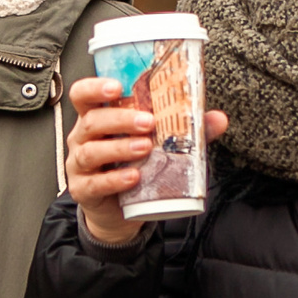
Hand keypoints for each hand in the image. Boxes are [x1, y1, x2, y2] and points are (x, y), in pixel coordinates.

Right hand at [63, 76, 228, 247]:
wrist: (119, 210)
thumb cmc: (133, 165)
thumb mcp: (156, 143)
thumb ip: (185, 130)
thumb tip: (218, 119)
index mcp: (97, 118)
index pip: (83, 95)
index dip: (95, 87)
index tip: (117, 87)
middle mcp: (83, 138)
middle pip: (91, 121)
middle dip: (120, 119)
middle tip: (148, 122)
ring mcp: (79, 165)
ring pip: (91, 151)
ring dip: (120, 147)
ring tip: (145, 147)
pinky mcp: (83, 191)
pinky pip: (94, 183)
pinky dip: (114, 180)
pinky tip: (133, 177)